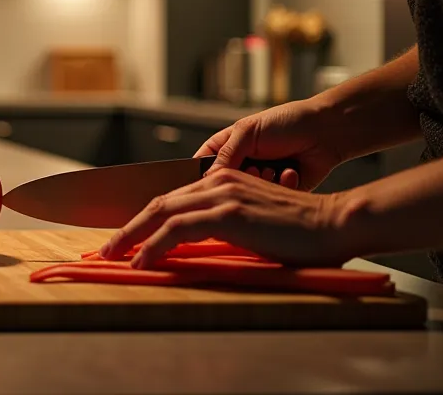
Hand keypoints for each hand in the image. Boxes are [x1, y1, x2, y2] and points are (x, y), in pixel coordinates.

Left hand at [97, 169, 352, 267]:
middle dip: (128, 227)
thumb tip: (201, 249)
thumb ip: (227, 231)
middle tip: (106, 248)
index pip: (172, 199)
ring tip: (112, 256)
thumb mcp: (256, 228)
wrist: (337, 225)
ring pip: (161, 213)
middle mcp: (218, 182)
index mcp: (224, 182)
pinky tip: (141, 261)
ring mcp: (222, 195)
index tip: (125, 238)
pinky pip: (177, 229)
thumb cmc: (305, 235)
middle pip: (159, 202)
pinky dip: (154, 245)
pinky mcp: (227, 213)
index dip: (144, 219)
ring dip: (132, 236)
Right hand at [197, 98, 345, 190]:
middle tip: (253, 168)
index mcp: (226, 147)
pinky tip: (291, 170)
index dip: (196, 178)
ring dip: (261, 182)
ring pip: (247, 196)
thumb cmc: (286, 123)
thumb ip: (224, 155)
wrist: (326, 131)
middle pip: (222, 186)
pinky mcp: (279, 193)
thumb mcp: (247, 132)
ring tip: (273, 168)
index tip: (199, 188)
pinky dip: (282, 184)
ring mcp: (260, 181)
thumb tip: (205, 179)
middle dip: (238, 179)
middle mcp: (240, 165)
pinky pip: (272, 200)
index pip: (199, 166)